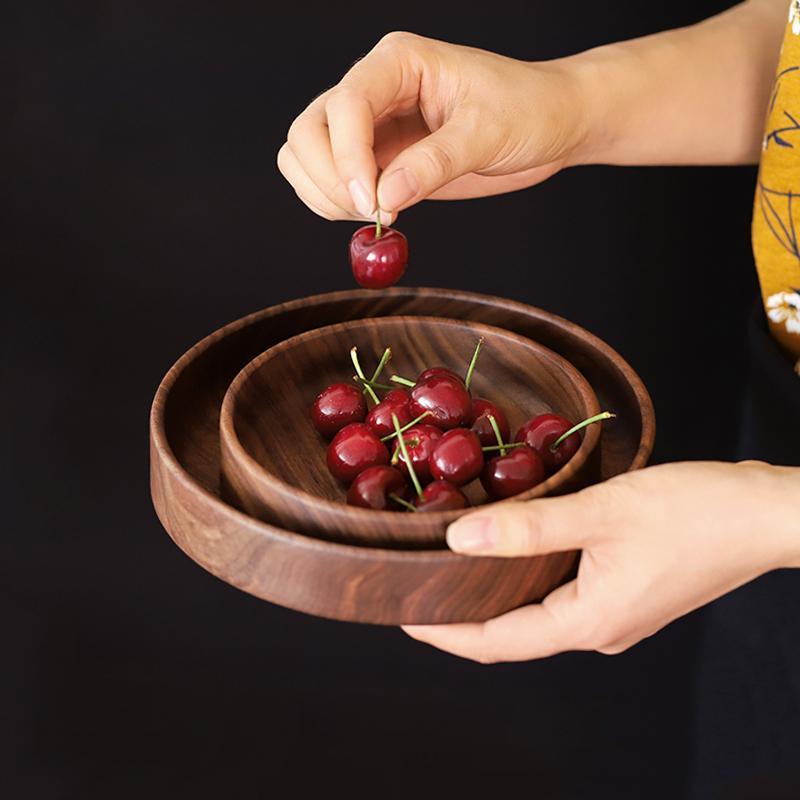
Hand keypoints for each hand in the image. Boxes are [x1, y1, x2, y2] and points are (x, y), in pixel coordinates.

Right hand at [277, 32, 585, 221]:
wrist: (550, 124)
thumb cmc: (529, 110)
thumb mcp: (488, 134)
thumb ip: (435, 163)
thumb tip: (384, 200)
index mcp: (398, 62)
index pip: (345, 104)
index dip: (348, 159)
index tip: (373, 204)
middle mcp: (373, 89)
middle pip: (308, 132)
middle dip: (330, 179)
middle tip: (375, 213)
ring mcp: (368, 125)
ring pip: (304, 157)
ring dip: (326, 195)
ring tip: (377, 215)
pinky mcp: (374, 159)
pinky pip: (328, 182)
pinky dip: (336, 206)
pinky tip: (378, 215)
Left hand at [403, 461, 799, 662]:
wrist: (765, 514)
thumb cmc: (695, 512)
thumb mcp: (602, 513)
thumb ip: (528, 527)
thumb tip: (459, 539)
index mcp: (588, 623)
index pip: (495, 642)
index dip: (444, 634)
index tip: (403, 617)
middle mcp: (598, 629)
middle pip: (512, 633)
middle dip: (462, 617)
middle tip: (418, 588)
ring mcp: (615, 614)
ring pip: (536, 612)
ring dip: (494, 594)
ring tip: (453, 567)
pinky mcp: (626, 592)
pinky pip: (561, 594)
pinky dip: (527, 578)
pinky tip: (512, 549)